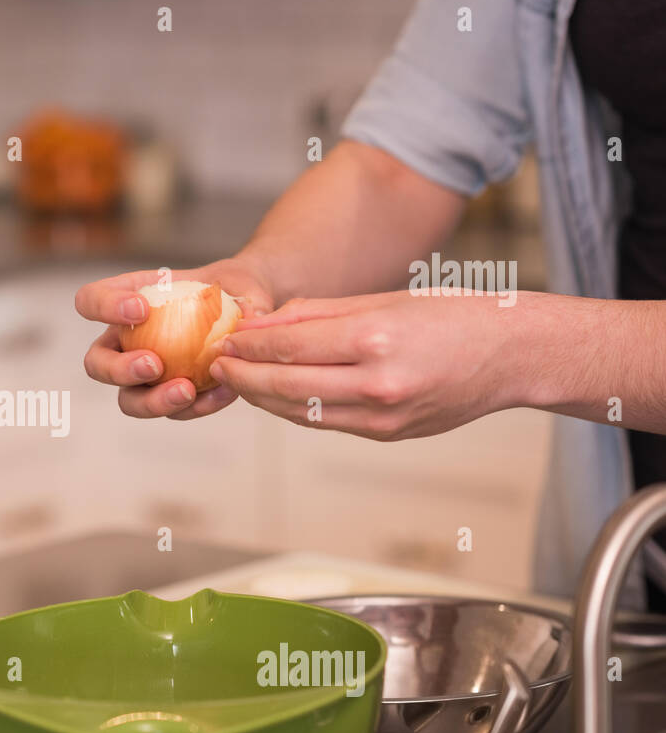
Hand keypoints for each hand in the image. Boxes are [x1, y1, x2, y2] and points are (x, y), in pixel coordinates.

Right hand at [77, 259, 274, 419]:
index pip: (90, 301)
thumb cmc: (232, 290)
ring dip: (152, 400)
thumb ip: (243, 296)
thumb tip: (250, 318)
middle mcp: (125, 342)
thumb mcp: (239, 282)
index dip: (104, 308)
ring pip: (128, 400)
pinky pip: (173, 411)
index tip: (141, 309)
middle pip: (96, 364)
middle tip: (154, 363)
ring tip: (186, 390)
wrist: (249, 316)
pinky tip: (223, 392)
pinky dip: (196, 406)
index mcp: (127, 302)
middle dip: (119, 369)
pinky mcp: (170, 398)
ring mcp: (144, 376)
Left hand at [208, 291, 522, 439]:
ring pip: (301, 412)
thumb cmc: (452, 315)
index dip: (249, 346)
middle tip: (217, 365)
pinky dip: (296, 409)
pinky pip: (327, 422)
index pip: (290, 346)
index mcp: (376, 339)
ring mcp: (384, 415)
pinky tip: (278, 395)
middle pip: (286, 386)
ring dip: (263, 398)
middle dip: (244, 377)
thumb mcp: (384, 299)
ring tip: (239, 380)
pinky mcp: (388, 433)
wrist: (513, 355)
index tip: (224, 340)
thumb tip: (260, 326)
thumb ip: (317, 314)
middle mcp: (378, 382)